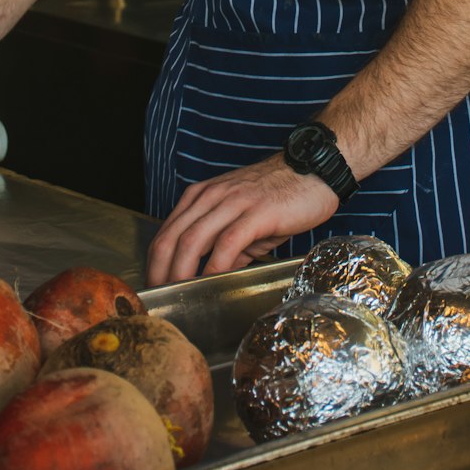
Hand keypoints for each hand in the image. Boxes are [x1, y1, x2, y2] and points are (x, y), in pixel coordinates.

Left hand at [146, 155, 338, 286]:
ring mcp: (232, 202)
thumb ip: (228, 245)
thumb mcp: (244, 218)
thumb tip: (217, 275)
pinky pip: (227, 243)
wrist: (315, 169)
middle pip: (171, 238)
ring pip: (192, 240)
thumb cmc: (281, 194)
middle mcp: (211, 196)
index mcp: (202, 196)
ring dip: (181, 273)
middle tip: (160, 300)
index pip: (166, 232)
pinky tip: (212, 284)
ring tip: (178, 297)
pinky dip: (215, 267)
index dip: (154, 263)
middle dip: (160, 273)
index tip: (154, 288)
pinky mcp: (255, 212)